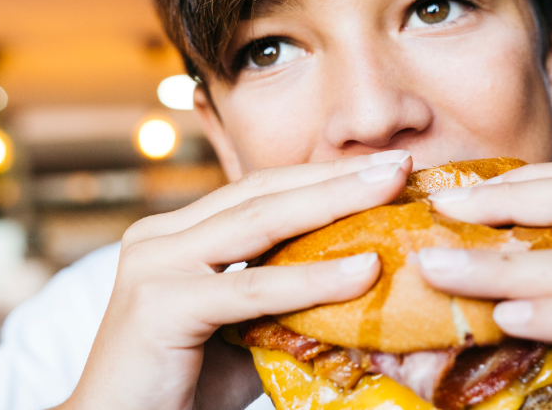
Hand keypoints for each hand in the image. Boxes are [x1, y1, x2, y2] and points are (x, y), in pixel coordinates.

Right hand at [58, 151, 412, 409]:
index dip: (322, 178)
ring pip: (259, 224)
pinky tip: (362, 270)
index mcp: (178, 236)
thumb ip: (287, 302)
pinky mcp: (159, 304)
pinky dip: (312, 279)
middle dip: (335, 176)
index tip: (381, 169)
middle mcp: (160, 238)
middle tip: (397, 163)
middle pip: (263, 193)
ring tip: (390, 188)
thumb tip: (364, 283)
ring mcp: (154, 265)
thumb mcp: (246, 331)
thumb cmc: (186, 387)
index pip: (261, 193)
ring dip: (333, 202)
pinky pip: (252, 289)